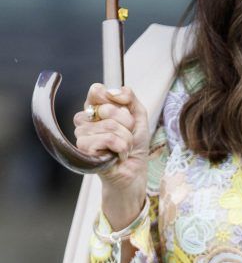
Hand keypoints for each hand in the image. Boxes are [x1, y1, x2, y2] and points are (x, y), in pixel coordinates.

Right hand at [74, 83, 149, 227]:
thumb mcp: (138, 116)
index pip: (96, 90)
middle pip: (108, 109)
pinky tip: (118, 156)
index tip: (124, 111)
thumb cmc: (134, 145)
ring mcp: (82, 135)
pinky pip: (109, 139)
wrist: (134, 171)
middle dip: (127, 125)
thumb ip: (130, 98)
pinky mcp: (84, 150)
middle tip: (126, 136)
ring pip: (111, 126)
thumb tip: (116, 91)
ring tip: (123, 148)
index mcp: (95, 109)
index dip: (113, 98)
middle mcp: (85, 121)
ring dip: (126, 140)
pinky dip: (122, 148)